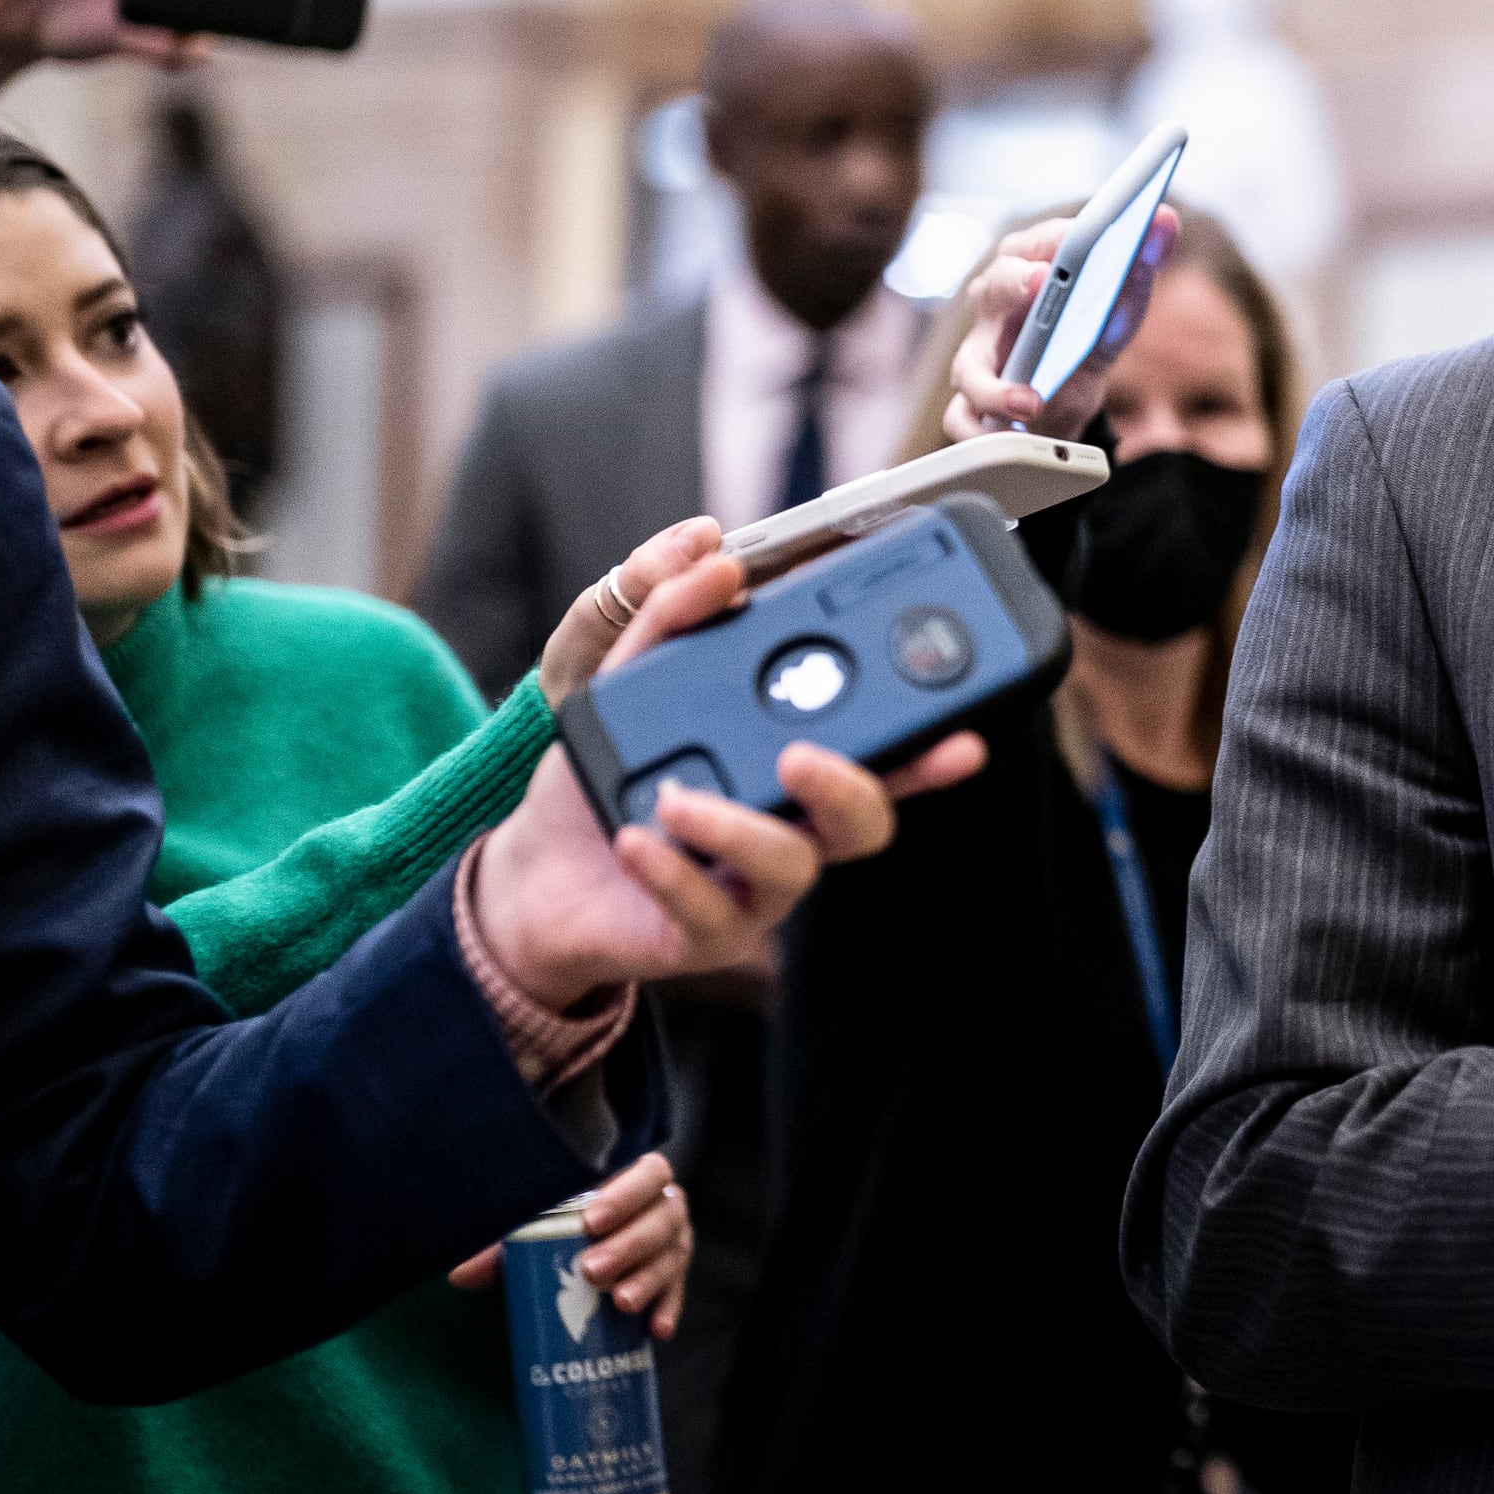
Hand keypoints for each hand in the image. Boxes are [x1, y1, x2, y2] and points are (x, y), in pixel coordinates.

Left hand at [446, 1150, 694, 1339]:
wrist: (593, 1252)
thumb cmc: (563, 1233)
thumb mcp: (535, 1230)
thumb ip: (502, 1246)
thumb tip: (459, 1274)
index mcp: (635, 1183)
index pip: (649, 1174)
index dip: (627, 1194)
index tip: (591, 1222)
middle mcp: (663, 1209)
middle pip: (662, 1219)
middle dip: (630, 1245)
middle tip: (593, 1272)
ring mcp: (673, 1245)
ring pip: (674, 1256)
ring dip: (649, 1278)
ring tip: (620, 1303)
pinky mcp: (674, 1281)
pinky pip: (678, 1293)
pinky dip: (669, 1309)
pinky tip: (655, 1329)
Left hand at [466, 549, 987, 1008]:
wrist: (535, 873)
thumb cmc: (607, 780)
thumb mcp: (624, 681)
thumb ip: (670, 616)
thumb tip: (716, 559)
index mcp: (793, 768)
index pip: (880, 755)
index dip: (930, 748)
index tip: (958, 729)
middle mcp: (792, 829)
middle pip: (865, 822)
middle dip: (850, 788)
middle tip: (801, 756)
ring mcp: (753, 888)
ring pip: (791, 869)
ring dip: (738, 830)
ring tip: (678, 800)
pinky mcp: (702, 934)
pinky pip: (707, 912)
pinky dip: (673, 873)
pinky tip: (638, 840)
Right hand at [938, 203, 1180, 443]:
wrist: (1066, 400)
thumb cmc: (1083, 339)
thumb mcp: (1118, 309)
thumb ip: (1140, 265)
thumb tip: (1166, 220)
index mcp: (1027, 270)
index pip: (1036, 243)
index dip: (1053, 238)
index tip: (1073, 238)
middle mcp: (994, 308)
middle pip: (993, 287)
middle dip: (1015, 283)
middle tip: (1041, 283)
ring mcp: (977, 357)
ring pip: (970, 367)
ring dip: (995, 386)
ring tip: (1030, 402)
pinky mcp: (971, 404)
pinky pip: (965, 420)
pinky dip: (985, 434)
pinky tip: (1012, 439)